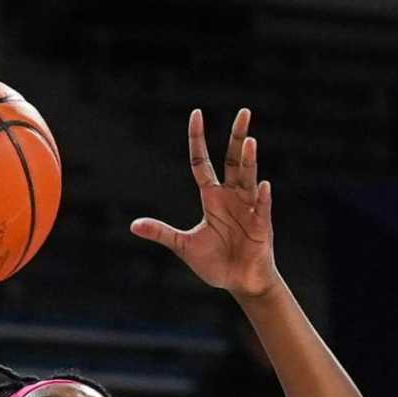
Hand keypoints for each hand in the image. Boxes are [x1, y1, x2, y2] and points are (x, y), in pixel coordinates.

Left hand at [130, 108, 278, 299]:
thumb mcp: (183, 246)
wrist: (240, 284)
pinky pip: (261, 210)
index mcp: (212, 198)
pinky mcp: (261, 228)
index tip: (196, 114)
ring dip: (249, 161)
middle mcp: (231, 198)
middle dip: (237, 137)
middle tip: (244, 112)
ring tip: (249, 141)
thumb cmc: (215, 263)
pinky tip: (264, 186)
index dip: (198, 139)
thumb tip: (133, 225)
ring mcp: (248, 210)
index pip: (202, 161)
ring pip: (248, 180)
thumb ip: (162, 233)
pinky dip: (263, 199)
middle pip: (233, 161)